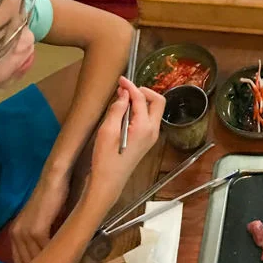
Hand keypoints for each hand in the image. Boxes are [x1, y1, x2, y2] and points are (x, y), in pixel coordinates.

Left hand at [9, 172, 69, 262]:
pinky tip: (63, 255)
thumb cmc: (52, 198)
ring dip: (48, 262)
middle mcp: (15, 235)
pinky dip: (54, 254)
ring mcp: (25, 233)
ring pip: (36, 259)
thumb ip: (40, 237)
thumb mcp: (41, 221)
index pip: (21, 261)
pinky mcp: (37, 230)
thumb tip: (48, 254)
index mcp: (14, 234)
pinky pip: (44, 250)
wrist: (54, 179)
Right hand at [86, 77, 163, 211]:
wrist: (108, 183)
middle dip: (143, 91)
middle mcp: (153, 130)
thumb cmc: (105, 159)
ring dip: (141, 100)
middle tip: (126, 88)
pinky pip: (148, 118)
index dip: (130, 87)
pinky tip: (125, 111)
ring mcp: (151, 136)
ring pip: (154, 110)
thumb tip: (124, 94)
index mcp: (144, 127)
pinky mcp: (146, 140)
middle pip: (157, 101)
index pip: (141, 99)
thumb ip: (117, 110)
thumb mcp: (107, 131)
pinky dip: (139, 110)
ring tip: (122, 98)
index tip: (121, 80)